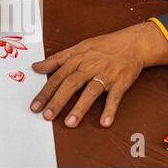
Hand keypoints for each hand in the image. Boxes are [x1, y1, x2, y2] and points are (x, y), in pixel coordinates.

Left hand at [30, 22, 167, 127]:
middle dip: (57, 101)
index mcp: (76, 59)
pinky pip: (115, 97)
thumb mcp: (77, 48)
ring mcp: (105, 74)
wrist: (132, 43)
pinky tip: (104, 122)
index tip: (35, 105)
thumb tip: (36, 66)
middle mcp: (89, 66)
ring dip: (80, 107)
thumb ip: (56, 60)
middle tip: (47, 116)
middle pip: (70, 84)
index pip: (57, 77)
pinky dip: (110, 109)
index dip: (45, 92)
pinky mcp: (121, 81)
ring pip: (90, 91)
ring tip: (69, 123)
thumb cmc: (103, 46)